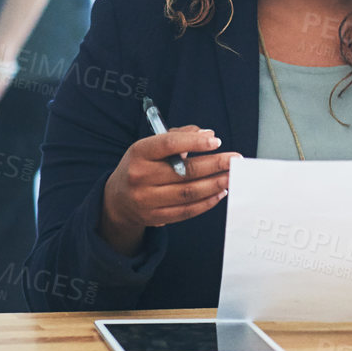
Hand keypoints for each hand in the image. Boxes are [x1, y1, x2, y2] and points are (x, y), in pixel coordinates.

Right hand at [99, 126, 240, 256]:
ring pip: (188, 192)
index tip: (216, 140)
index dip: (193, 142)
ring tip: (231, 177)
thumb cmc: (140, 166)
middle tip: (235, 160)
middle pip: (184, 171)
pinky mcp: (155, 216)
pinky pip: (187, 211)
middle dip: (214, 165)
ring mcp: (147, 199)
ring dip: (215, 184)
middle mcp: (140, 176)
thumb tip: (207, 134)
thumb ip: (177, 136)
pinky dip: (206, 202)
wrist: (117, 199)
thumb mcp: (149, 146)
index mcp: (138, 153)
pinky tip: (219, 192)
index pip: (168, 144)